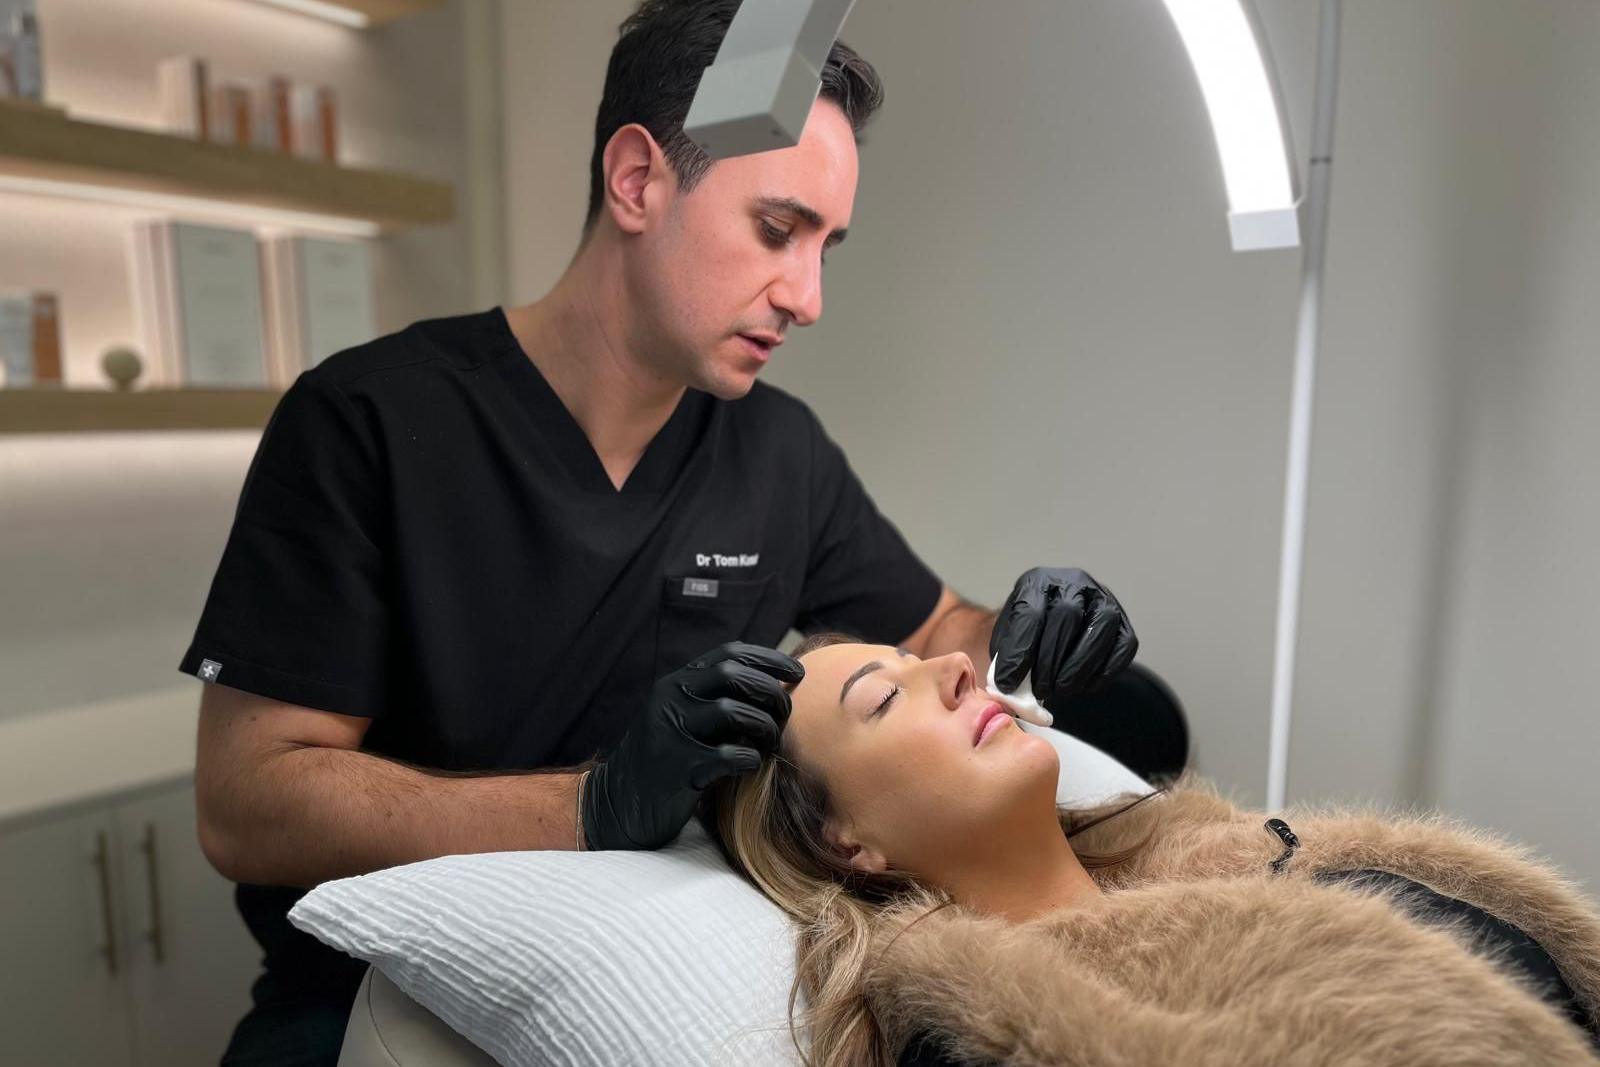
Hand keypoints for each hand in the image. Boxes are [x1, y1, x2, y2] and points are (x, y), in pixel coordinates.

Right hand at [580, 641, 803, 850]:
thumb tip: (774, 687)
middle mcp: (670, 700)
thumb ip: (714, 700)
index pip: (729, 654)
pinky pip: (727, 754)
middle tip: (784, 715)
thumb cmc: (664, 763)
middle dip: (771, 693)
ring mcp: (670, 731)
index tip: (797, 673)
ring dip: (764, 727)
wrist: (615, 805)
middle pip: (734, 677)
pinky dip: (749, 758)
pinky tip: (750, 765)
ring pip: (733, 712)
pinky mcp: (675, 767)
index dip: (768, 659)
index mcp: (675, 684)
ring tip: (768, 744)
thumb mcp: (682, 720)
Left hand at [988, 567, 1136, 705]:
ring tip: (1060, 690)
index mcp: (1038, 582)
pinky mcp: (1125, 624)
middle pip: (1067, 616)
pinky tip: (1083, 686)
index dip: (1019, 651)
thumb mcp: (1010, 634)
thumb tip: (1007, 686)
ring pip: (1099, 630)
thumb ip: (1008, 656)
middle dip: (1050, 660)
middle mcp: (1074, 583)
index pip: (1030, 612)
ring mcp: (1105, 600)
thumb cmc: (1031, 631)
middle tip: (1040, 689)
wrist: (1058, 624)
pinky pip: (1123, 648)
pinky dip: (1102, 672)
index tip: (1007, 682)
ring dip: (1077, 667)